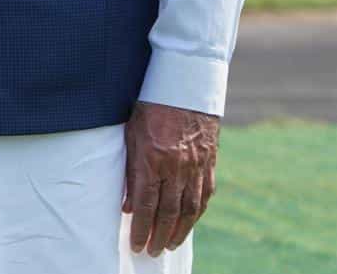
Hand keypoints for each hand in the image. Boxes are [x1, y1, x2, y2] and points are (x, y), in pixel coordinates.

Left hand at [123, 100, 218, 256]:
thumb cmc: (150, 108)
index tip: (136, 244)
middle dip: (158, 235)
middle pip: (168, 211)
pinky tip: (188, 223)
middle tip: (151, 252)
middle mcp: (176, 166)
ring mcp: (196, 165)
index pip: (146, 204)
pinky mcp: (209, 162)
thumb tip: (127, 205)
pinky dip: (196, 213)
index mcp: (153, 159)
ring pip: (189, 208)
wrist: (184, 85)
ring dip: (179, 230)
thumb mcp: (131, 136)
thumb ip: (130, 171)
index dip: (141, 228)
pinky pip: (204, 194)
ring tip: (168, 244)